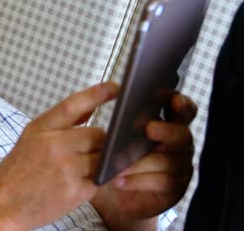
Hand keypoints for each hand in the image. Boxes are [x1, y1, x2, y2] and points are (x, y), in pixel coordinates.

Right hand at [0, 82, 118, 229]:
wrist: (2, 206)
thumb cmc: (16, 173)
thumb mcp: (30, 139)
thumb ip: (59, 124)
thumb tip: (90, 108)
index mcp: (40, 129)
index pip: (74, 104)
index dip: (97, 93)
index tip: (115, 88)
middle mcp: (54, 145)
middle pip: (98, 134)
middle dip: (99, 142)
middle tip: (87, 153)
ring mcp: (66, 168)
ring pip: (103, 157)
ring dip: (100, 162)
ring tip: (83, 169)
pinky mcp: (76, 191)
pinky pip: (101, 179)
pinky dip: (97, 180)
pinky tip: (82, 183)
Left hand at [91, 93, 196, 230]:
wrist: (112, 197)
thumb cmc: (115, 161)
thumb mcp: (115, 140)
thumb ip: (123, 124)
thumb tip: (122, 109)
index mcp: (168, 126)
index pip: (182, 110)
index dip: (180, 103)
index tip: (170, 98)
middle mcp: (179, 146)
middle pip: (183, 135)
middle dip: (167, 130)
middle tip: (149, 129)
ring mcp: (180, 168)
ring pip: (168, 161)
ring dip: (141, 162)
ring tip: (118, 163)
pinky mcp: (175, 190)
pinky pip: (163, 182)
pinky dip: (139, 181)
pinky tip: (120, 180)